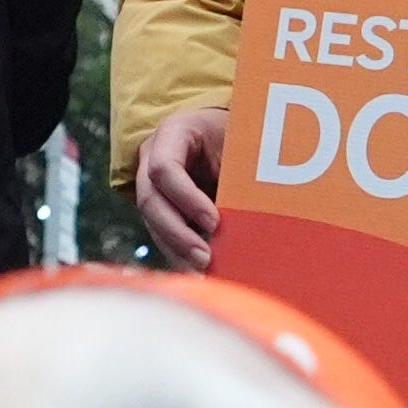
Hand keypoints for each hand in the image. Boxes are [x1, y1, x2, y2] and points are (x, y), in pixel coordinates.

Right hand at [134, 104, 227, 269]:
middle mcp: (152, 158)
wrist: (228, 133)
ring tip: (203, 274)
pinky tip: (198, 274)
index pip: (163, 169)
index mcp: (172, 133)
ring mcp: (152, 183)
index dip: (186, 199)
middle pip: (150, 201)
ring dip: (177, 251)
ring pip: (153, 223)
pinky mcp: (161, 207)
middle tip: (206, 258)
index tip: (215, 222)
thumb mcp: (241, 143)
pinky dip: (180, 255)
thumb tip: (256, 211)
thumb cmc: (239, 135)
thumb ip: (240, 171)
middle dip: (177, 234)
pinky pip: (163, 234)